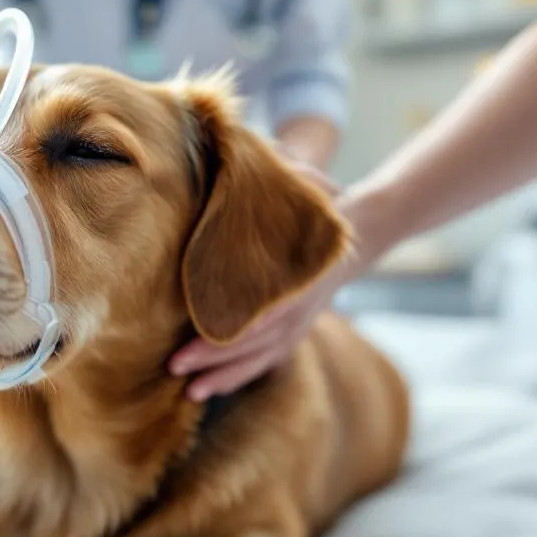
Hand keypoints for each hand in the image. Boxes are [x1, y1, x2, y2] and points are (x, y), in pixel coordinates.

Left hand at [168, 161, 351, 401]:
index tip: (195, 331)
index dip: (232, 320)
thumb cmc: (317, 200)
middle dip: (215, 353)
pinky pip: (264, 362)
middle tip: (175, 364)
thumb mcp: (303, 177)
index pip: (265, 304)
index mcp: (302, 269)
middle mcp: (302, 303)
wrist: (361, 231)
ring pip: (259, 356)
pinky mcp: (293, 333)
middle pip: (256, 337)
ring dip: (223, 374)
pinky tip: (205, 390)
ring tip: (186, 388)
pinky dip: (236, 377)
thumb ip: (283, 165)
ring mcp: (300, 322)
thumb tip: (250, 146)